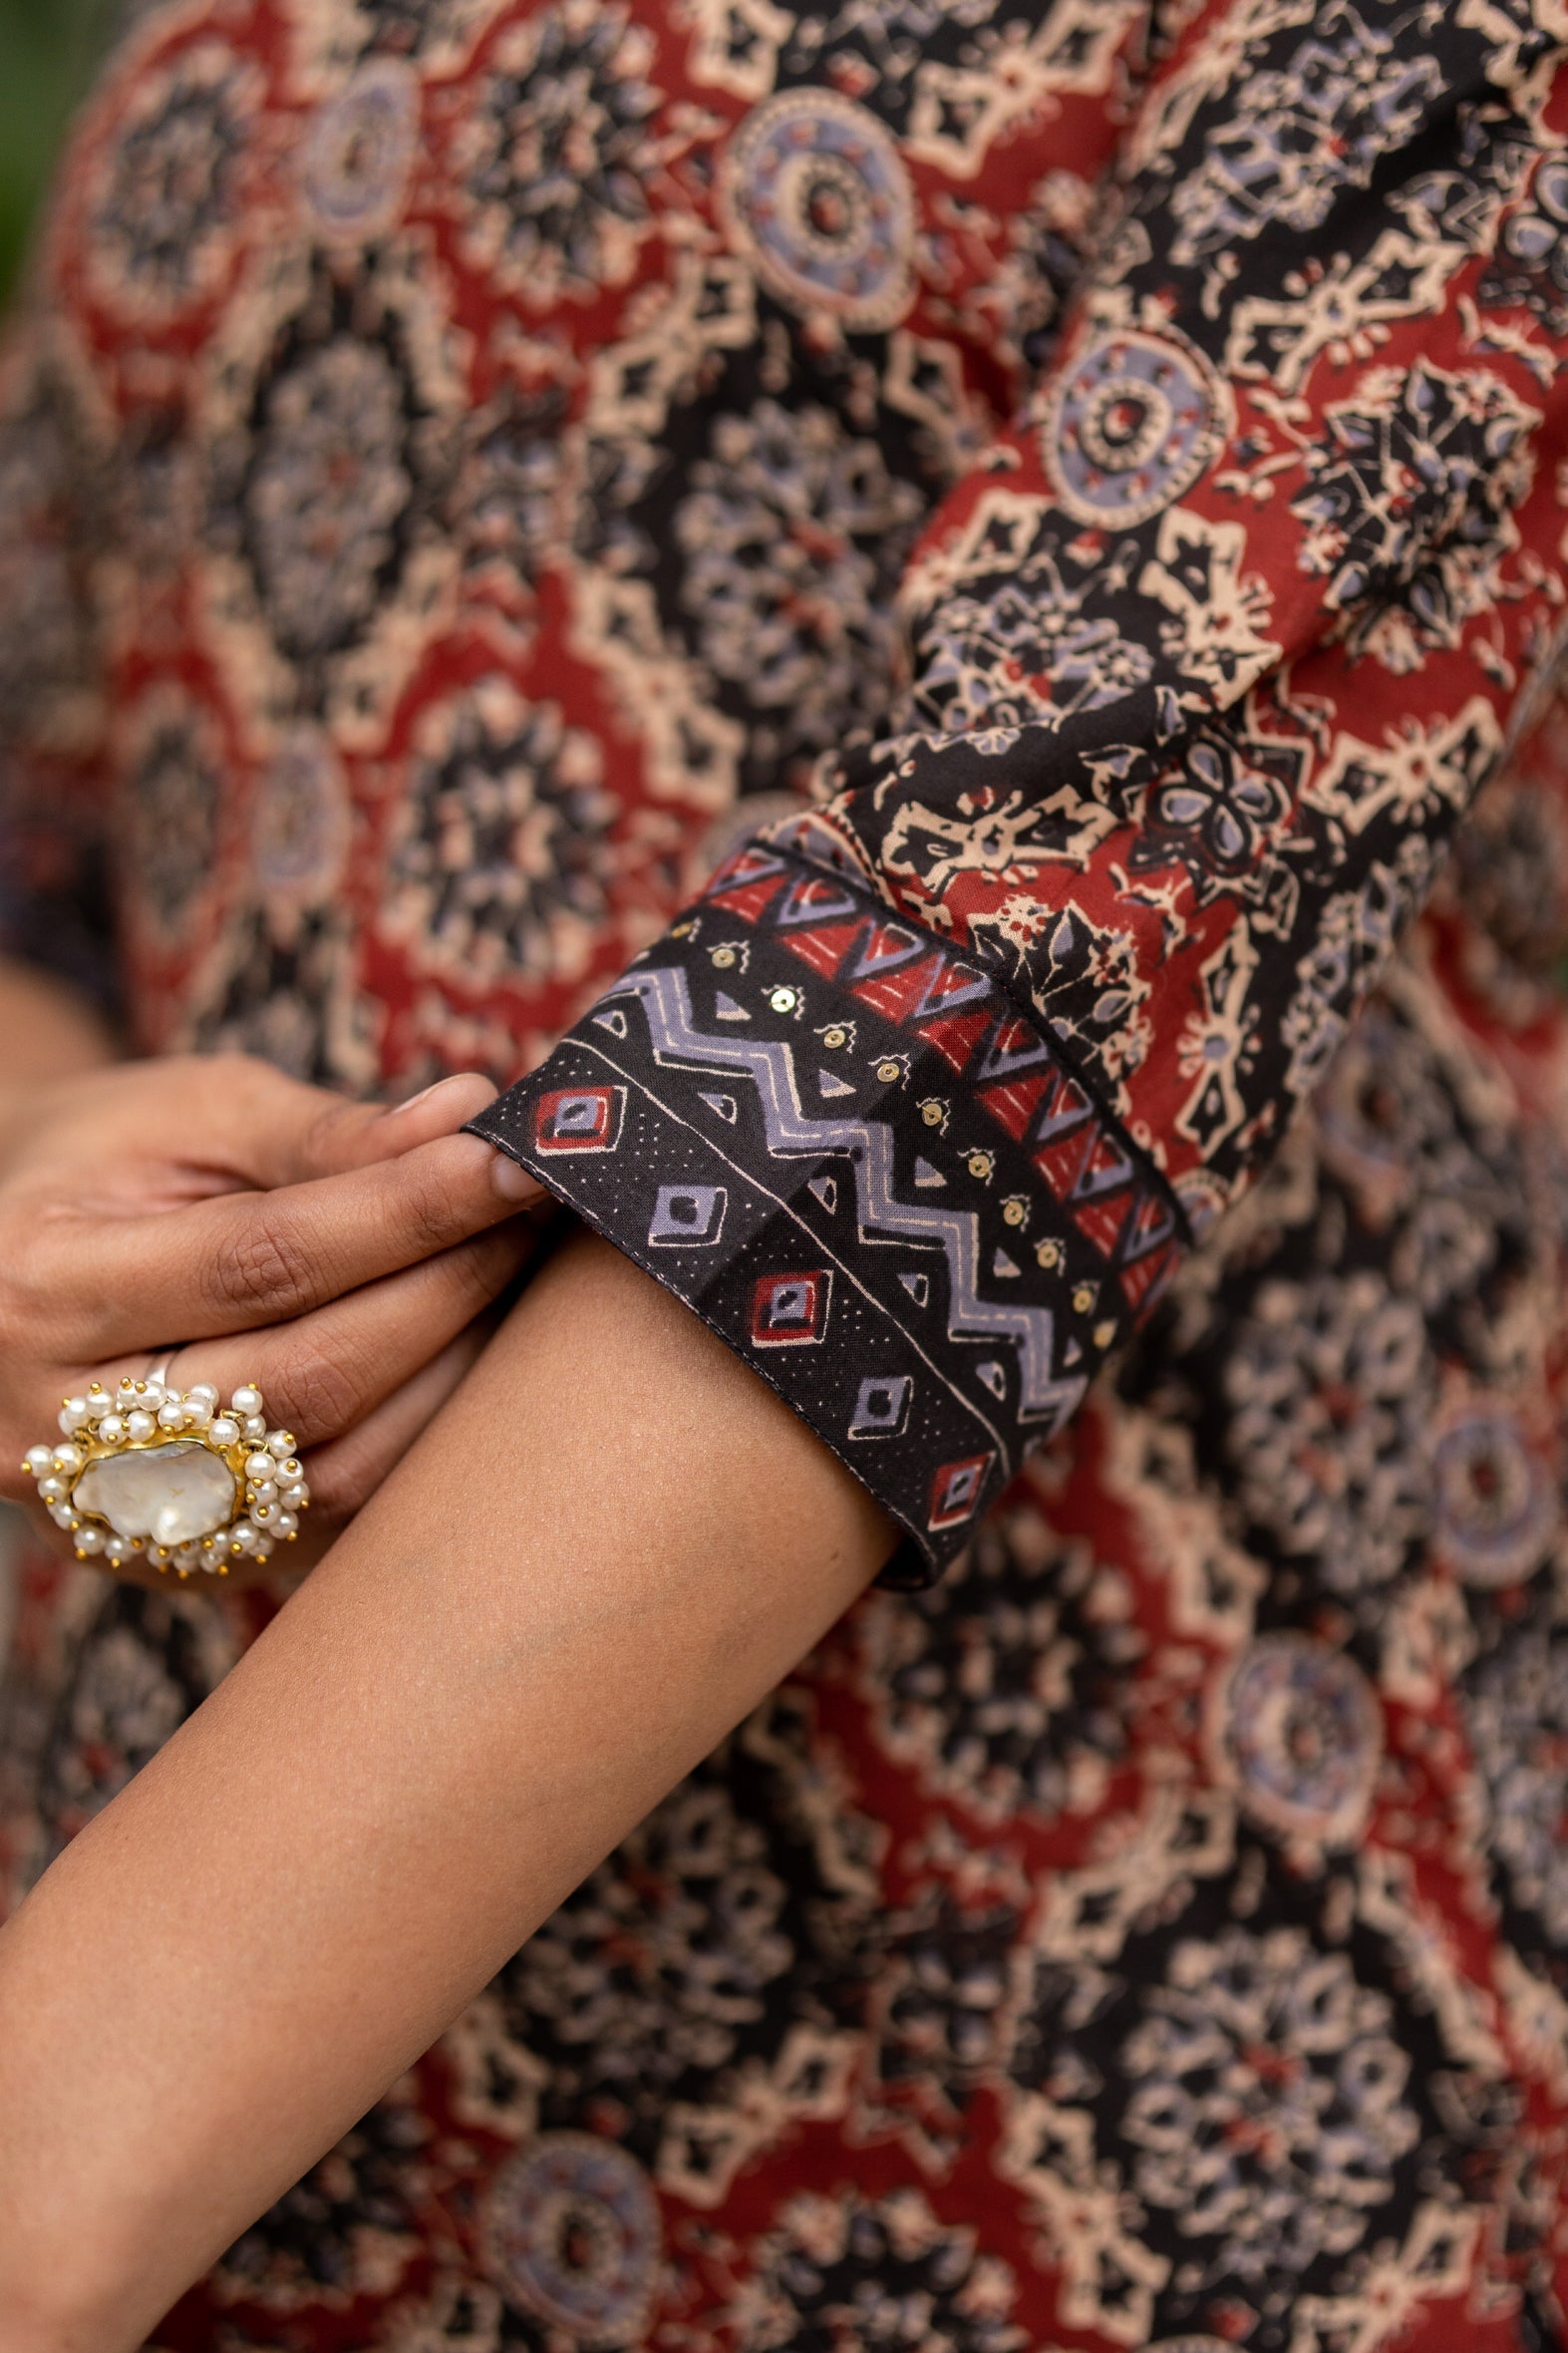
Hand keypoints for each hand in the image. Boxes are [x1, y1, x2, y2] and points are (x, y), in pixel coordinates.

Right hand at [0, 1054, 544, 1581]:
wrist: (2, 1269)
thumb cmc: (101, 1166)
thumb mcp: (185, 1114)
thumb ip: (325, 1131)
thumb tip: (467, 1115)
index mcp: (42, 1290)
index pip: (263, 1261)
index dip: (406, 1213)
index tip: (512, 1162)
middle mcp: (60, 1430)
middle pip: (309, 1378)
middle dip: (448, 1293)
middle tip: (535, 1220)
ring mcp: (119, 1518)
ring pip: (335, 1472)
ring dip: (455, 1380)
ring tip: (518, 1289)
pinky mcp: (180, 1565)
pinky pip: (336, 1526)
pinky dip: (421, 1450)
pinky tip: (476, 1372)